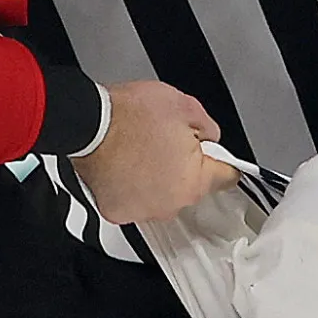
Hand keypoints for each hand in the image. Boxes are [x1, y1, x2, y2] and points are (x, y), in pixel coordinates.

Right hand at [71, 80, 239, 223]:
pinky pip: (135, 200)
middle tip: (168, 143)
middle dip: (185, 167)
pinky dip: (132, 187)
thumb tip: (209, 137)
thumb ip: (208, 127)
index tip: (220, 160)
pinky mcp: (118, 212)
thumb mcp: (185, 106)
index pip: (227, 178)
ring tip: (143, 152)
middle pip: (191, 188)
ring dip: (158, 180)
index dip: (224, 162)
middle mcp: (169, 204)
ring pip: (162, 196)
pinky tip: (126, 166)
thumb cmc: (131, 115)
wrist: (90, 123)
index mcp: (193, 181)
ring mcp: (142, 211)